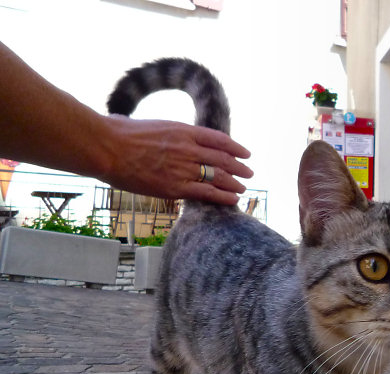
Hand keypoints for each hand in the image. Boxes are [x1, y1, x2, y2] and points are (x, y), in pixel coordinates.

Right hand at [101, 115, 253, 204]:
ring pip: (219, 177)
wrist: (106, 147)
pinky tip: (233, 199)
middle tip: (249, 172)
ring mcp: (184, 168)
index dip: (236, 148)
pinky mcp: (176, 187)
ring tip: (243, 188)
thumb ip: (167, 133)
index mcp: (184, 130)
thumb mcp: (152, 125)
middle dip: (240, 167)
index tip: (245, 153)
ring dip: (235, 183)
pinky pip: (207, 193)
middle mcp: (189, 149)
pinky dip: (223, 197)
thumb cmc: (119, 133)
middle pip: (224, 159)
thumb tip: (162, 133)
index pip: (219, 139)